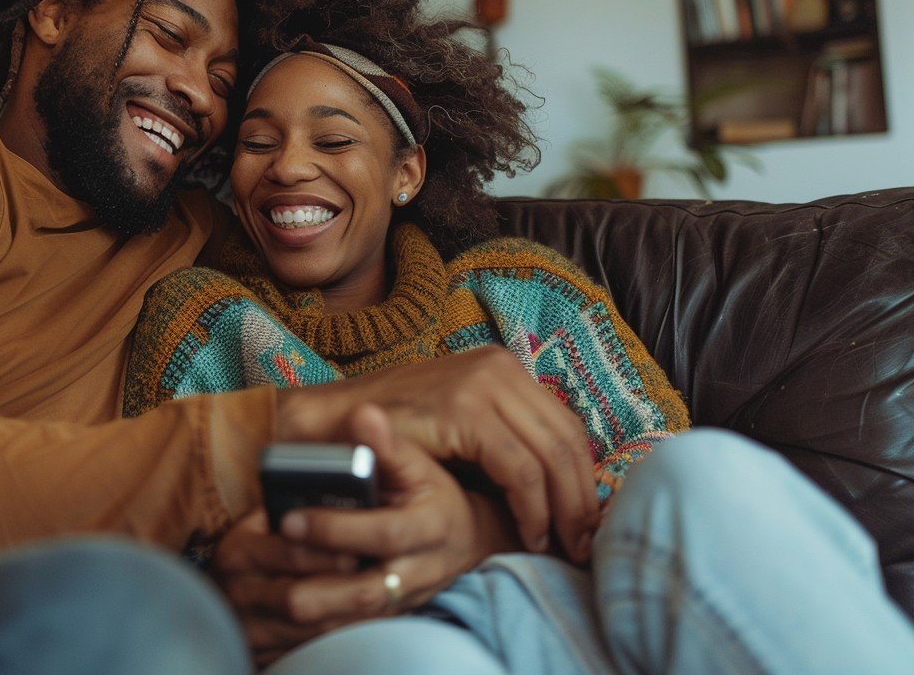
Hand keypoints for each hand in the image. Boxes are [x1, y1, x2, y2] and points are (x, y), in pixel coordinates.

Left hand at [214, 407, 519, 665]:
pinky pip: (350, 629)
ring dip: (312, 608)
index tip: (291, 518)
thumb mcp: (417, 462)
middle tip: (273, 562)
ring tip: (269, 588)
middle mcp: (420, 570)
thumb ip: (386, 443)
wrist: (462, 536)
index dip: (336, 529)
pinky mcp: (388, 616)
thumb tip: (364, 415)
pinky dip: (316, 623)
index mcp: (431, 526)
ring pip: (355, 618)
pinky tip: (282, 606)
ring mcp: (404, 599)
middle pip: (367, 591)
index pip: (384, 534)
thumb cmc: (430, 491)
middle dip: (316, 581)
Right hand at [275, 345, 598, 561]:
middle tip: (586, 544)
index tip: (586, 522)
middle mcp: (498, 366)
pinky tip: (529, 534)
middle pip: (568, 439)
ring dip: (564, 509)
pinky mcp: (463, 410)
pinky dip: (532, 507)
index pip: (566, 425)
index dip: (584, 477)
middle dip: (582, 498)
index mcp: (502, 366)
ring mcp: (481, 383)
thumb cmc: (389, 438)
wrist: (327, 427)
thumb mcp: (456, 428)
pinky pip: (519, 468)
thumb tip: (560, 487)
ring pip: (552, 455)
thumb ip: (501, 441)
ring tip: (562, 547)